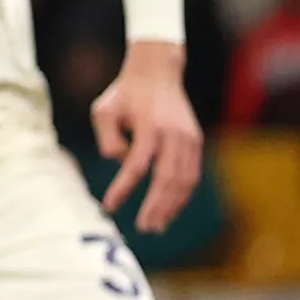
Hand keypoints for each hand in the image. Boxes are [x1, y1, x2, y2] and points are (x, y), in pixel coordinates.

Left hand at [90, 38, 206, 229]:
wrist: (157, 71)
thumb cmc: (124, 94)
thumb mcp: (103, 110)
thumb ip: (107, 138)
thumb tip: (118, 162)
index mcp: (149, 126)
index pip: (136, 165)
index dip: (123, 188)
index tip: (109, 207)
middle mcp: (173, 134)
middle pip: (166, 178)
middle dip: (155, 206)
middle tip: (144, 228)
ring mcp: (188, 138)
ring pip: (184, 180)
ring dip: (172, 206)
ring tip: (158, 225)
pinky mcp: (195, 141)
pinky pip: (192, 174)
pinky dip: (182, 194)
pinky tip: (171, 209)